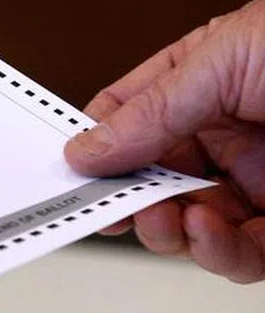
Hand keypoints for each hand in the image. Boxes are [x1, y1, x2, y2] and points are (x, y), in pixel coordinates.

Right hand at [64, 0, 264, 282]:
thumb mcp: (224, 58)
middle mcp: (231, 135)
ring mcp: (262, 183)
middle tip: (107, 207)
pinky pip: (242, 253)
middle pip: (154, 180)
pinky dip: (215, 250)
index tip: (66, 170)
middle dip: (128, 198)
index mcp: (206, 82)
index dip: (95, 145)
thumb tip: (84, 148)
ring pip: (191, 225)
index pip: (130, 117)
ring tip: (164, 219)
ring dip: (168, 230)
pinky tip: (206, 228)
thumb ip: (151, 110)